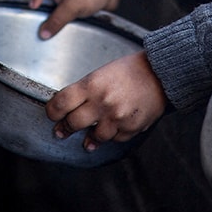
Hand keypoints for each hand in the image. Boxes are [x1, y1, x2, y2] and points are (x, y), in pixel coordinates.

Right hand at [23, 0, 128, 37]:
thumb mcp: (73, 5)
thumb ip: (56, 20)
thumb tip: (42, 33)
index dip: (14, 2)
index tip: (7, 16)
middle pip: (30, 0)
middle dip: (24, 12)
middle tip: (16, 28)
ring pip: (42, 9)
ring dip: (38, 20)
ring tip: (31, 33)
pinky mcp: (69, 4)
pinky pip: (54, 15)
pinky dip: (51, 23)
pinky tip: (49, 32)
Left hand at [46, 51, 167, 151]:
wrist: (160, 74)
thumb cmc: (129, 71)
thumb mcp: (101, 73)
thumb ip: (84, 91)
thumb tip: (68, 109)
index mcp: (92, 85)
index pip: (61, 103)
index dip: (52, 111)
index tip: (52, 114)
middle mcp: (102, 102)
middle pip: (73, 123)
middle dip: (65, 128)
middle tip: (62, 130)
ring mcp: (117, 117)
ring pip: (94, 137)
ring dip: (89, 138)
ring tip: (86, 140)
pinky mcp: (131, 128)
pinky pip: (114, 139)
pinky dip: (112, 136)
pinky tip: (111, 131)